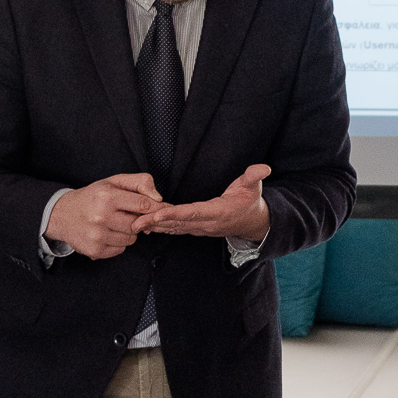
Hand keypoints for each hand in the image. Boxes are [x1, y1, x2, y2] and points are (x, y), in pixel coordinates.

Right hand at [46, 174, 160, 259]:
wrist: (62, 214)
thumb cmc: (92, 197)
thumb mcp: (113, 182)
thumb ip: (139, 182)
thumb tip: (158, 198)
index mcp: (107, 197)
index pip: (143, 205)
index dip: (155, 208)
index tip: (161, 210)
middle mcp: (101, 217)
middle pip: (138, 225)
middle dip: (137, 220)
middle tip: (125, 214)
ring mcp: (97, 236)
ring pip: (131, 239)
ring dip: (128, 232)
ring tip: (114, 223)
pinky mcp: (95, 250)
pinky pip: (121, 249)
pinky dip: (118, 243)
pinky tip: (107, 233)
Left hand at [133, 164, 270, 242]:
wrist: (253, 224)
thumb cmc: (251, 203)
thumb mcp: (254, 188)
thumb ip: (254, 177)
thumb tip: (263, 168)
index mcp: (218, 212)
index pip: (193, 213)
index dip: (174, 214)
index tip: (157, 214)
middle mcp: (206, 223)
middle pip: (177, 223)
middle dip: (156, 223)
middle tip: (134, 221)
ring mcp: (200, 228)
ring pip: (174, 228)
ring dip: (154, 227)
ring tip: (134, 224)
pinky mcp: (195, 228)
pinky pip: (175, 229)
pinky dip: (160, 228)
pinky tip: (145, 225)